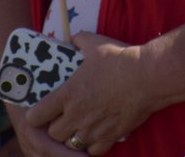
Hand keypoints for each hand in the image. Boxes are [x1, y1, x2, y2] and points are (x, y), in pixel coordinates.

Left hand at [24, 31, 163, 153]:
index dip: (35, 115)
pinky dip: (93, 146)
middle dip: (55, 128)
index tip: (39, 112)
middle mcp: (77, 115)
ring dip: (73, 138)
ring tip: (80, 128)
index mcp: (68, 94)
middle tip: (63, 119)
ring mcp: (93, 128)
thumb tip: (75, 38)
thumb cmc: (121, 59)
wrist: (148, 76)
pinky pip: (93, 151)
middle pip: (53, 134)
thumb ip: (80, 41)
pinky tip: (97, 135)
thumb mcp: (96, 44)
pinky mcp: (111, 135)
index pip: (36, 115)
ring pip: (71, 145)